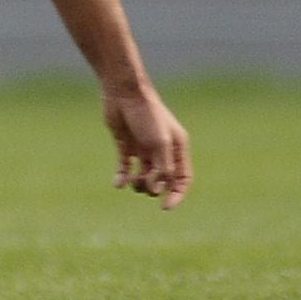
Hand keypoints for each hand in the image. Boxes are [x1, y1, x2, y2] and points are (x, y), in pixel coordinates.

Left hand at [102, 82, 190, 209]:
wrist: (123, 93)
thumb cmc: (147, 114)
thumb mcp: (160, 143)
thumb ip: (162, 168)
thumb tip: (158, 190)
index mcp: (177, 147)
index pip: (182, 178)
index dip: (176, 194)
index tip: (165, 207)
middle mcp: (162, 149)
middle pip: (162, 181)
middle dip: (153, 188)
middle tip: (143, 183)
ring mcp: (143, 148)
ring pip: (143, 177)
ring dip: (137, 184)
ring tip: (131, 180)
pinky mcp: (126, 145)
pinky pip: (125, 169)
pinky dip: (122, 178)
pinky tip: (118, 183)